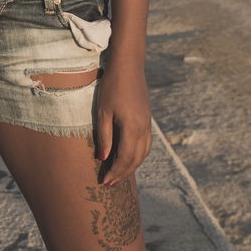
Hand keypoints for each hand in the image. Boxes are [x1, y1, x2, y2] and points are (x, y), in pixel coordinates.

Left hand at [95, 63, 151, 185]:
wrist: (129, 66)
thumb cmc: (112, 86)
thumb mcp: (103, 111)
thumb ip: (104, 136)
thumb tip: (103, 158)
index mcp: (132, 127)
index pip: (125, 158)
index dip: (115, 172)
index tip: (104, 182)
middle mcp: (143, 128)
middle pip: (136, 159)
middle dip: (123, 173)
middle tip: (110, 184)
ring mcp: (147, 123)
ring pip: (143, 153)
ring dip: (132, 166)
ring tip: (119, 174)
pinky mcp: (147, 119)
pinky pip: (146, 143)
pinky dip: (138, 155)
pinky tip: (129, 156)